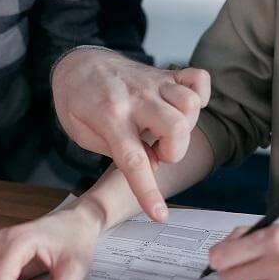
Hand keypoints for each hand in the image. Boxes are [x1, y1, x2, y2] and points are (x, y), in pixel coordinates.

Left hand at [52, 48, 209, 221]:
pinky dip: (200, 95)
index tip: (159, 215)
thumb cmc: (78, 103)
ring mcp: (153, 84)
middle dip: (174, 152)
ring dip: (186, 126)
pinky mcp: (165, 74)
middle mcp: (136, 99)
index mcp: (109, 117)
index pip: (134, 160)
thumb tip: (155, 164)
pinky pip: (198, 79)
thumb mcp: (83, 135)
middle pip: (176, 127)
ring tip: (165, 132)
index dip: (149, 191)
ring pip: (191, 104)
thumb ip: (119, 152)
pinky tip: (182, 107)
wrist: (78, 64)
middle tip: (157, 152)